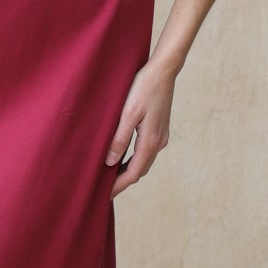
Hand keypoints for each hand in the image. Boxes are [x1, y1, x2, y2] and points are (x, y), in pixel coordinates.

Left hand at [105, 59, 175, 194]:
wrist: (163, 71)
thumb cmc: (143, 88)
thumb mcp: (128, 113)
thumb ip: (119, 139)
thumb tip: (109, 162)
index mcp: (150, 141)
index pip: (133, 173)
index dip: (118, 186)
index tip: (104, 196)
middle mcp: (158, 142)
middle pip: (139, 171)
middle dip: (122, 182)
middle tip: (104, 190)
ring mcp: (161, 137)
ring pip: (143, 162)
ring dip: (128, 171)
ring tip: (110, 177)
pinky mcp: (159, 130)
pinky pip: (145, 152)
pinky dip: (134, 160)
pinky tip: (122, 158)